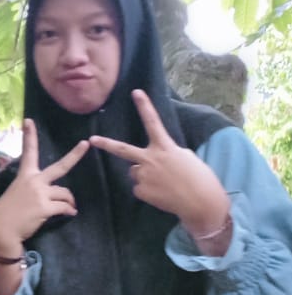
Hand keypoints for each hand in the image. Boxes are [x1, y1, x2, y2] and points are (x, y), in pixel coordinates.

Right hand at [0, 119, 88, 255]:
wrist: (1, 230)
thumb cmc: (7, 212)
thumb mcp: (17, 193)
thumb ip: (35, 189)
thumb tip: (55, 196)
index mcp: (25, 175)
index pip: (29, 152)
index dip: (30, 136)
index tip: (29, 121)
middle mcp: (34, 181)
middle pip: (60, 166)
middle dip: (75, 155)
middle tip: (85, 144)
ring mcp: (40, 194)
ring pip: (65, 193)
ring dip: (69, 201)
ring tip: (68, 207)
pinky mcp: (45, 208)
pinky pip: (64, 207)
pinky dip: (69, 211)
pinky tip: (70, 213)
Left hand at [89, 89, 230, 238]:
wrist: (201, 202)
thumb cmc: (199, 178)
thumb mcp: (185, 157)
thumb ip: (166, 153)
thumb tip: (154, 158)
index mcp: (165, 147)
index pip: (153, 122)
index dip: (144, 106)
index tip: (136, 92)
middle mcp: (150, 159)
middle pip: (123, 150)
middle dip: (106, 144)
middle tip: (92, 139)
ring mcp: (144, 175)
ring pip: (135, 172)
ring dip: (144, 176)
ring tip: (163, 183)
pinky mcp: (141, 191)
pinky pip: (139, 189)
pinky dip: (148, 191)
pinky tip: (162, 193)